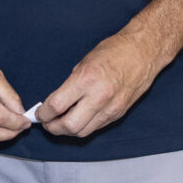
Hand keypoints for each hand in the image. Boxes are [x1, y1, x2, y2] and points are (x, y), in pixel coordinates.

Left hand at [38, 28, 163, 137]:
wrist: (143, 52)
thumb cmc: (114, 51)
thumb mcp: (84, 62)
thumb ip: (71, 85)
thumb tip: (56, 102)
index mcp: (86, 79)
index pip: (57, 105)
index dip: (44, 113)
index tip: (39, 113)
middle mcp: (99, 97)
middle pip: (69, 125)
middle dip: (53, 128)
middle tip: (47, 123)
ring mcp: (110, 108)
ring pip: (83, 131)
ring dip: (67, 130)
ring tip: (59, 123)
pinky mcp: (118, 114)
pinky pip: (96, 127)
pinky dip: (83, 126)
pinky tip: (77, 120)